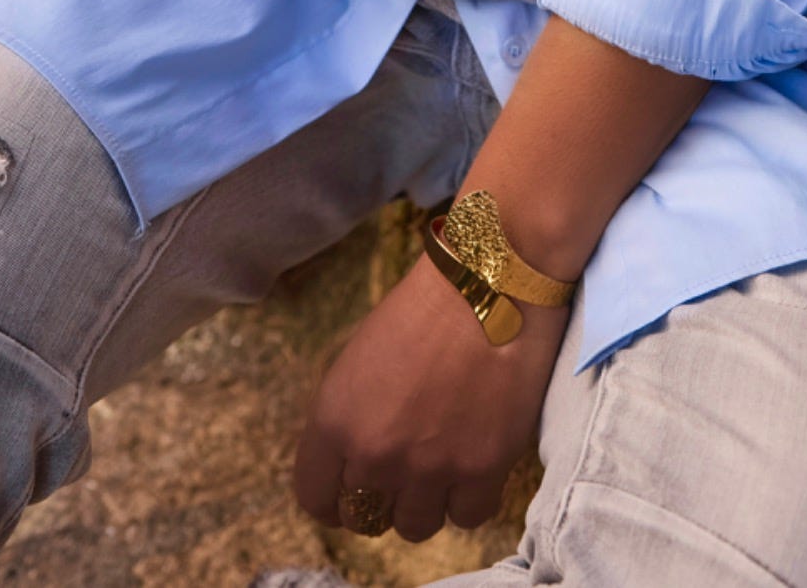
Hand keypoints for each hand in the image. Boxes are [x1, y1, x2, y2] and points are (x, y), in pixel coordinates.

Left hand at [293, 248, 569, 543]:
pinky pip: (466, 517)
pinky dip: (469, 497)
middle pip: (364, 518)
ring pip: (414, 526)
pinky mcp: (480, 470)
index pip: (315, 498)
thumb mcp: (360, 358)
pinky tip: (474, 464)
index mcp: (334, 420)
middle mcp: (374, 454)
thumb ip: (351, 417)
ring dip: (425, 501)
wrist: (491, 279)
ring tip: (442, 463)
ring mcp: (428, 468)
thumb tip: (355, 461)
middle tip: (403, 471)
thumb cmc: (422, 306)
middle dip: (380, 498)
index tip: (350, 491)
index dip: (332, 498)